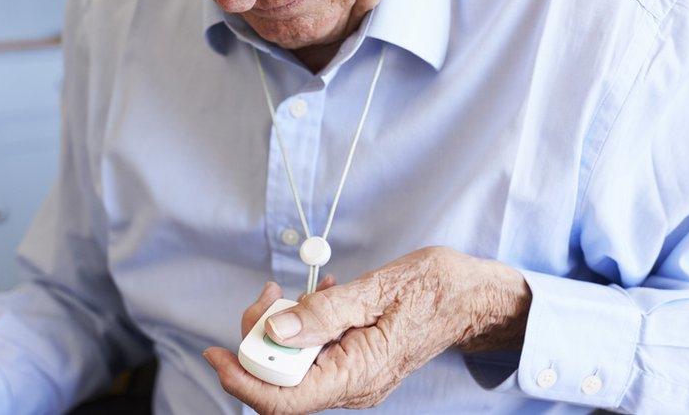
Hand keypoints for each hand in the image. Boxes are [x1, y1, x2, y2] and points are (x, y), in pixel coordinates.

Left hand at [203, 246, 530, 413]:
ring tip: (294, 293)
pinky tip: (317, 298)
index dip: (243, 379)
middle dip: (261, 340)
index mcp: (358, 374)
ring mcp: (354, 377)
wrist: (473, 299)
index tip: (215, 352)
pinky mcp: (354, 363)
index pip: (285, 399)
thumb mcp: (378, 291)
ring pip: (294, 365)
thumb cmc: (436, 290)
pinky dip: (304, 327)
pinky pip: (314, 354)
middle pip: (282, 380)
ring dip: (282, 330)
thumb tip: (276, 331)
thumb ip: (325, 313)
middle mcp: (353, 386)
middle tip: (268, 296)